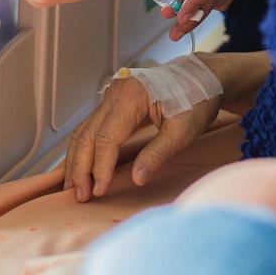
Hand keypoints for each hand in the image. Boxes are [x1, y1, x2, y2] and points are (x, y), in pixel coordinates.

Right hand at [61, 63, 223, 201]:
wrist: (201, 78)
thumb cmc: (196, 100)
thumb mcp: (183, 130)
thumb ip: (158, 154)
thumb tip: (137, 178)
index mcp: (132, 97)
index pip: (106, 138)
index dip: (101, 167)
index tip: (99, 191)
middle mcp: (115, 94)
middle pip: (87, 136)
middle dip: (81, 168)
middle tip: (81, 196)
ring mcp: (111, 97)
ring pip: (83, 132)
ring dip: (76, 161)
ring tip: (74, 187)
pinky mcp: (112, 104)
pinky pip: (90, 128)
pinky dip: (83, 149)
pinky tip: (79, 167)